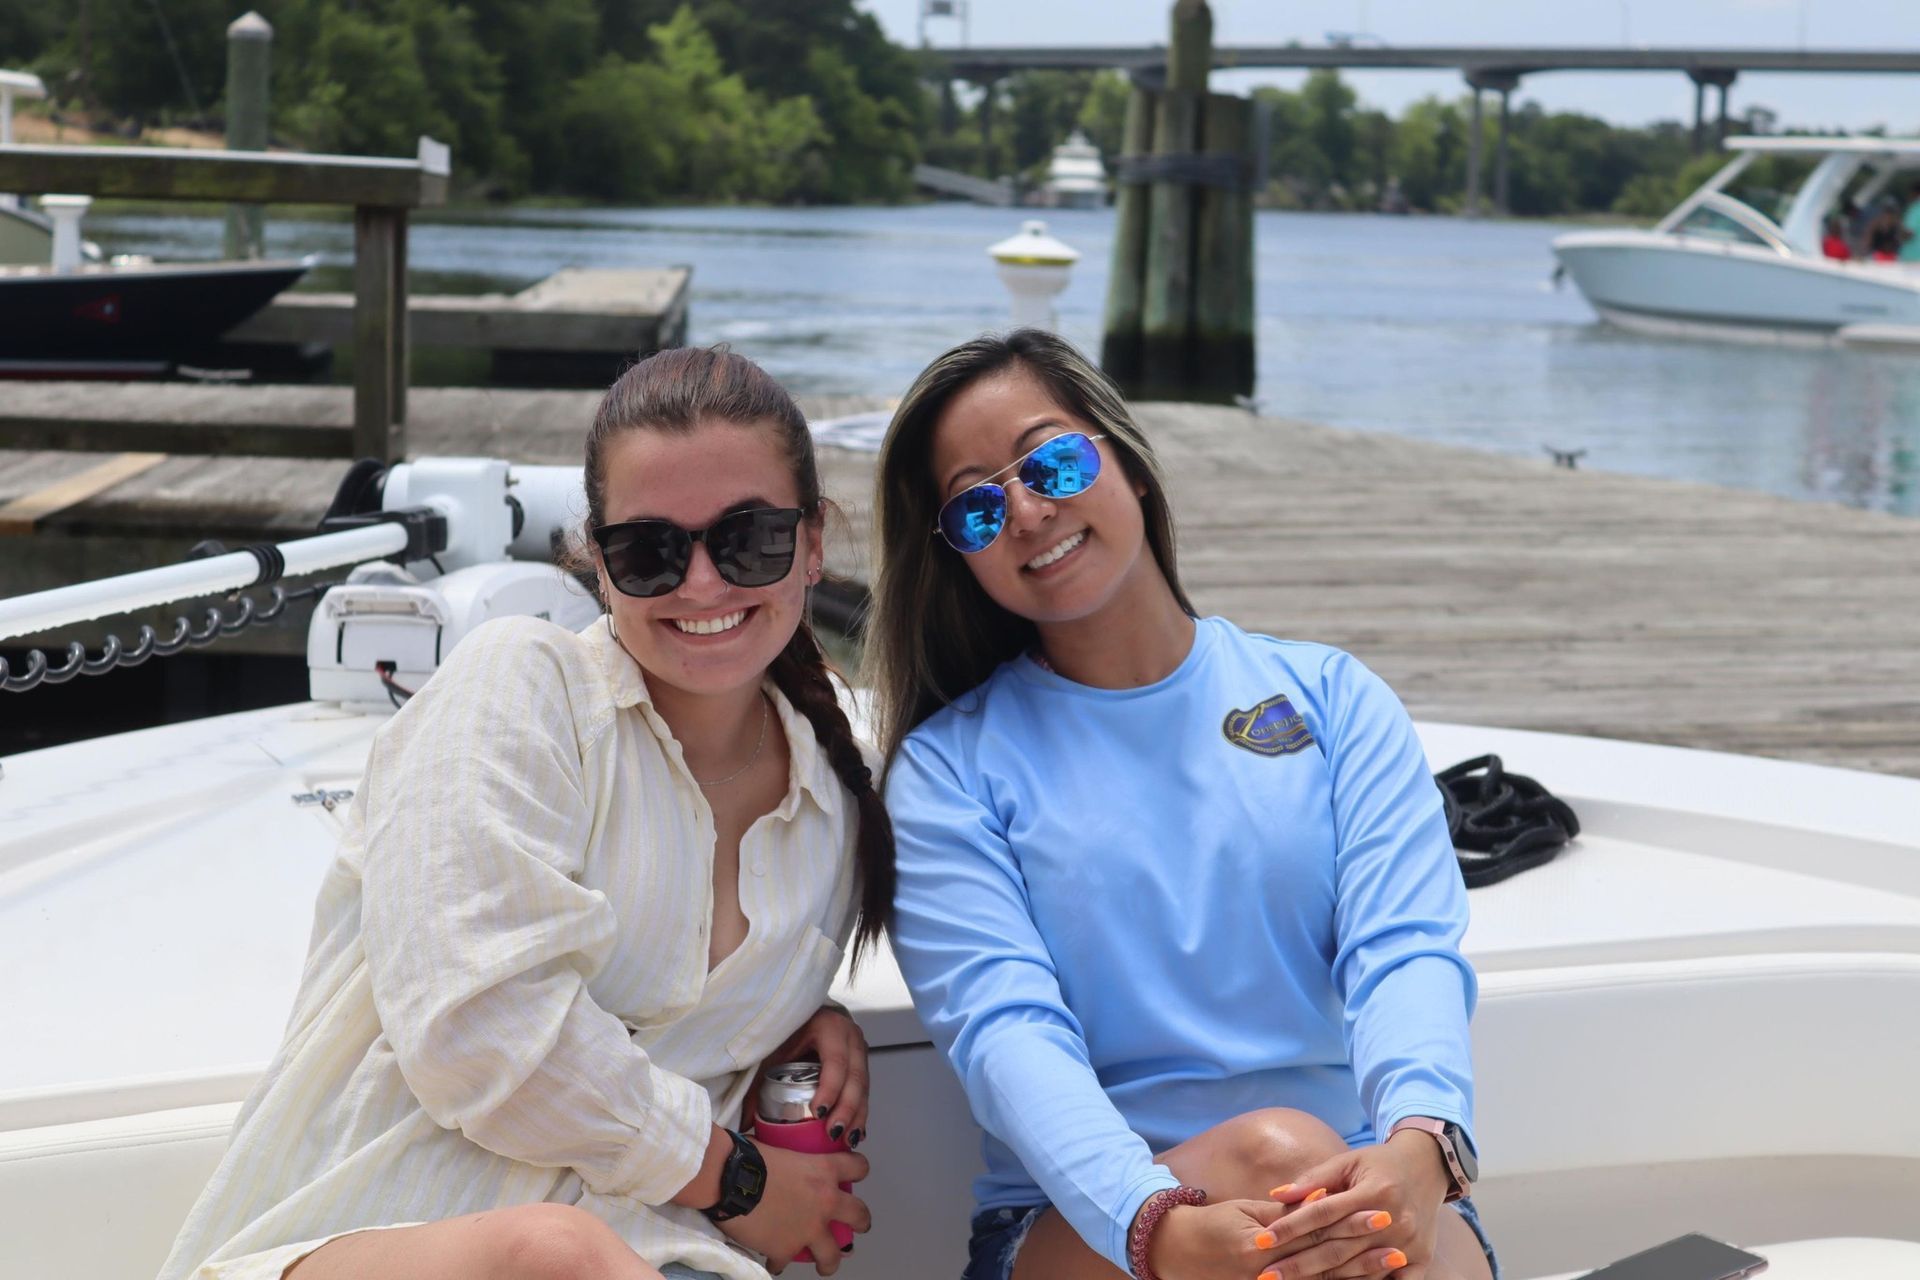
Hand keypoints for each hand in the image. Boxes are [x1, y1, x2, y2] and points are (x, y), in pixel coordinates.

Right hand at [714, 1140, 871, 1274]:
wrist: (728, 1180)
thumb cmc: (749, 1156)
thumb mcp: (780, 1147)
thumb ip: (791, 1157)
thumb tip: (780, 1160)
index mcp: (824, 1170)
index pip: (858, 1167)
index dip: (858, 1169)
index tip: (854, 1175)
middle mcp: (825, 1202)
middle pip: (860, 1215)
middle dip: (861, 1221)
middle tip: (858, 1225)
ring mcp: (809, 1230)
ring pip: (833, 1254)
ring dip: (830, 1259)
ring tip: (825, 1263)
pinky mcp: (786, 1250)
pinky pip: (786, 1262)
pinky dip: (779, 1261)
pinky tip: (773, 1259)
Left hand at [744, 1005, 870, 1148]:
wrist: (805, 1016)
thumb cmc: (788, 1031)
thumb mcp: (772, 1051)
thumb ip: (757, 1082)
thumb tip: (744, 1122)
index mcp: (829, 1028)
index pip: (836, 1061)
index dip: (830, 1088)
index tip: (818, 1113)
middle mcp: (850, 1038)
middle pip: (855, 1077)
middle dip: (847, 1109)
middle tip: (834, 1133)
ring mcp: (859, 1050)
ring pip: (863, 1087)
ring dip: (857, 1116)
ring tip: (847, 1141)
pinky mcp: (862, 1064)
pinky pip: (864, 1091)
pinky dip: (860, 1113)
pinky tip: (855, 1133)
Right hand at [1144, 1199, 1399, 1279]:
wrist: (1175, 1251)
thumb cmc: (1211, 1224)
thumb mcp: (1245, 1210)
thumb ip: (1284, 1210)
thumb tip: (1322, 1199)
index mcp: (1260, 1243)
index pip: (1315, 1230)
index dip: (1350, 1221)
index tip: (1381, 1211)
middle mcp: (1266, 1271)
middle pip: (1325, 1260)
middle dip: (1364, 1251)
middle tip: (1398, 1240)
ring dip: (1358, 1274)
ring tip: (1392, 1263)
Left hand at [1262, 1134, 1452, 1278]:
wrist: (1429, 1168)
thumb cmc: (1379, 1163)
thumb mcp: (1348, 1161)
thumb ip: (1313, 1179)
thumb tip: (1276, 1195)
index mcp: (1374, 1191)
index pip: (1323, 1213)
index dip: (1290, 1227)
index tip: (1262, 1240)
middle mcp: (1394, 1220)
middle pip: (1337, 1248)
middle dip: (1298, 1264)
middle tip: (1267, 1275)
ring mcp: (1409, 1244)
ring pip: (1360, 1270)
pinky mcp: (1421, 1260)